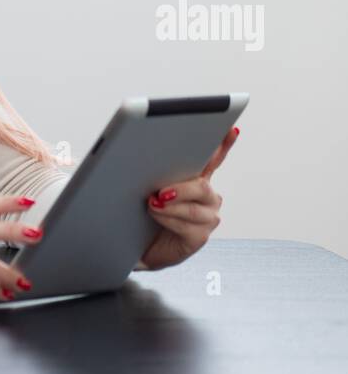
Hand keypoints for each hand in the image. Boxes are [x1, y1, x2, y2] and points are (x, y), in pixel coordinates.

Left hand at [136, 126, 238, 271]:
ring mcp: (207, 217)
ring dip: (169, 206)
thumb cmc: (146, 211)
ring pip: (192, 208)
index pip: (214, 158)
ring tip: (152, 203)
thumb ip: (158, 170)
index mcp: (198, 177)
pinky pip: (186, 226)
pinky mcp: (200, 237)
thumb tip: (150, 153)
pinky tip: (156, 215)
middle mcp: (208, 196)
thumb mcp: (151, 186)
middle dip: (180, 188)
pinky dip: (168, 218)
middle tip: (160, 191)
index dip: (224, 144)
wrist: (141, 244)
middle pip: (201, 186)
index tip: (232, 129)